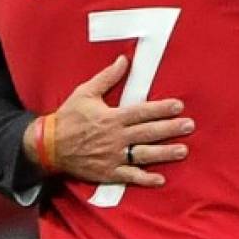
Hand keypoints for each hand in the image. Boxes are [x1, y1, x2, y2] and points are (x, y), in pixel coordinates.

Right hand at [29, 55, 194, 186]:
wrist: (49, 146)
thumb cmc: (69, 117)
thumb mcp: (85, 92)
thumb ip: (107, 77)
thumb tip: (124, 60)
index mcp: (112, 117)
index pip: (142, 112)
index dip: (161, 108)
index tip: (178, 106)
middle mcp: (115, 138)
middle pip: (148, 132)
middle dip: (170, 129)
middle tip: (189, 126)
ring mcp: (113, 156)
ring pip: (143, 155)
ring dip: (164, 153)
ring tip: (183, 150)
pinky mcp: (108, 172)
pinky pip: (129, 177)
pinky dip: (144, 179)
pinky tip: (160, 179)